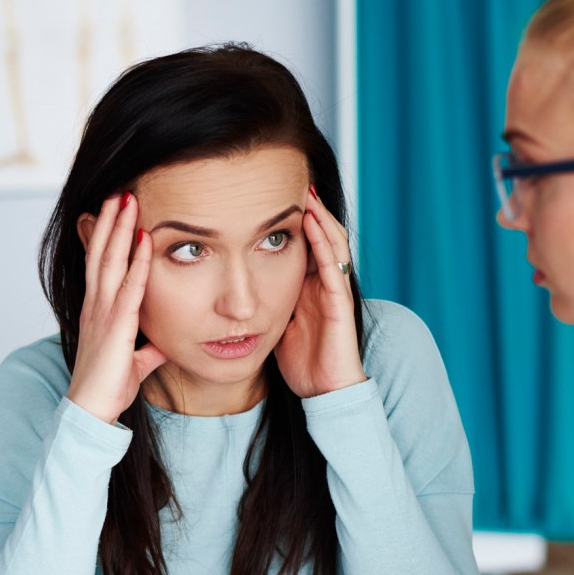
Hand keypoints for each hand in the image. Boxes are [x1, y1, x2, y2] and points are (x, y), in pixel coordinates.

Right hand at [66, 193, 166, 423]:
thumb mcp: (136, 361)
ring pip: (110, 261)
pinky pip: (129, 287)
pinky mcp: (116, 326)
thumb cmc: (108, 387)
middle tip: (119, 190)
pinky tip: (144, 240)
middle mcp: (97, 305)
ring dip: (120, 228)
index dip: (108, 236)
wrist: (91, 410)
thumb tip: (163, 340)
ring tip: (126, 199)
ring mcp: (103, 312)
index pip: (102, 264)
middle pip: (102, 252)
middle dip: (111, 220)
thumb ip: (148, 346)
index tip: (116, 211)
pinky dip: (137, 262)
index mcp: (99, 310)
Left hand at [274, 189, 366, 397]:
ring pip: (331, 244)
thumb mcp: (277, 325)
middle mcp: (323, 285)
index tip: (274, 198)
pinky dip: (323, 242)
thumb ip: (264, 303)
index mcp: (308, 288)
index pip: (303, 245)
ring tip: (306, 192)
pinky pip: (332, 266)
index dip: (292, 223)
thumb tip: (232, 292)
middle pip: (320, 237)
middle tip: (296, 182)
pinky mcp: (341, 303)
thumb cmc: (301, 363)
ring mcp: (334, 292)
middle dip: (310, 211)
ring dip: (319, 218)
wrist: (324, 392)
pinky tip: (312, 223)